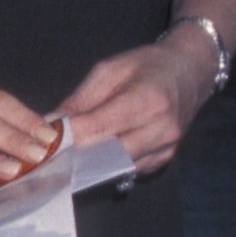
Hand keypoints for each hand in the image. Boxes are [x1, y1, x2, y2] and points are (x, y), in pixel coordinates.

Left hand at [60, 34, 213, 173]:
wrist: (190, 73)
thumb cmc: (148, 66)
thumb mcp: (110, 69)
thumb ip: (81, 99)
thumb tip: (52, 124)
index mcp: (149, 100)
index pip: (100, 127)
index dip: (70, 137)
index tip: (45, 140)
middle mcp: (162, 129)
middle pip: (107, 154)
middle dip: (76, 154)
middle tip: (50, 153)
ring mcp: (166, 148)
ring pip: (115, 167)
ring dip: (89, 163)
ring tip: (67, 155)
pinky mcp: (164, 161)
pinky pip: (127, 169)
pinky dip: (107, 165)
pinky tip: (93, 155)